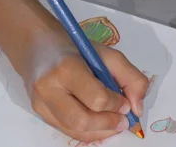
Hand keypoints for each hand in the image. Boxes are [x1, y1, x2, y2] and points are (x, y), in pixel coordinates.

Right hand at [21, 34, 148, 142]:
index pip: (96, 99)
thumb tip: (137, 109)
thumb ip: (130, 78)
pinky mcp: (39, 114)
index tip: (126, 103)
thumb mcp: (108, 54)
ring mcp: (41, 104)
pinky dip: (89, 131)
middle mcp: (49, 88)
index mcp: (66, 68)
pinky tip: (100, 122)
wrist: (38, 46)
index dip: (116, 104)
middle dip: (108, 124)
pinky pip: (68, 130)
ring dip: (101, 131)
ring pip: (75, 131)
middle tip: (123, 120)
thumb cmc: (76, 48)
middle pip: (82, 121)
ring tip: (114, 122)